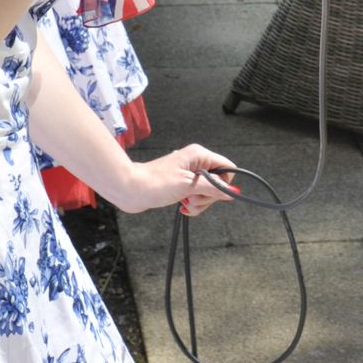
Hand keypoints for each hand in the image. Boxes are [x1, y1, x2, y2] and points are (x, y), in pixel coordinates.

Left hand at [115, 143, 238, 214]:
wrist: (131, 189)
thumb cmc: (155, 183)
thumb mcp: (189, 186)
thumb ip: (213, 188)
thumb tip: (232, 192)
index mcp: (199, 155)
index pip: (227, 167)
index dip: (224, 183)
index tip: (212, 193)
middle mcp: (195, 162)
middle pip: (218, 182)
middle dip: (209, 196)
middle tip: (193, 199)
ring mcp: (188, 174)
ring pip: (207, 191)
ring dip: (199, 203)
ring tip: (185, 204)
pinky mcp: (181, 184)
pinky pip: (195, 196)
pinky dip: (192, 204)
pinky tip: (183, 207)